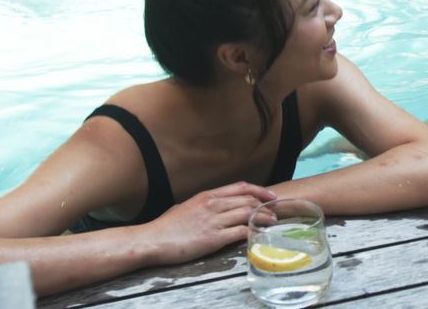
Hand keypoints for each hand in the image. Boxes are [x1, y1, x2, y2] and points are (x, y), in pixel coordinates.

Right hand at [144, 181, 276, 264]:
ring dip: (263, 218)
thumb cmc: (165, 226)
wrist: (151, 240)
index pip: (241, 187)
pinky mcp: (213, 238)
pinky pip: (240, 232)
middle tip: (276, 213)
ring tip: (272, 223)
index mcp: (207, 196)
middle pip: (248, 200)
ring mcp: (214, 220)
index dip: (259, 191)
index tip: (270, 196)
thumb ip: (201, 205)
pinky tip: (259, 235)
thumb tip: (210, 206)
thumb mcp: (185, 207)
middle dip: (266, 206)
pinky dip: (253, 232)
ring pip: (248, 214)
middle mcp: (213, 205)